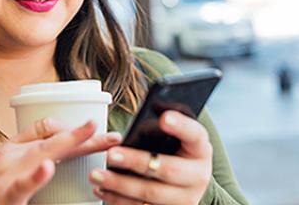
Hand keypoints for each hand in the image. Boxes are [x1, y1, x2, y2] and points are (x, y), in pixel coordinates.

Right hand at [0, 118, 121, 204]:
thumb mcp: (6, 164)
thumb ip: (31, 145)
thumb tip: (61, 129)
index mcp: (14, 148)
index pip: (49, 131)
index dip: (77, 131)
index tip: (99, 130)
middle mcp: (11, 156)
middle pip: (52, 141)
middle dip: (82, 135)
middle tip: (109, 133)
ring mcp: (7, 175)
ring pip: (39, 155)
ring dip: (64, 144)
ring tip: (88, 133)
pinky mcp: (6, 196)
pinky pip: (21, 186)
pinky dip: (35, 177)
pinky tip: (47, 168)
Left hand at [90, 110, 212, 204]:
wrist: (190, 186)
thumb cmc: (181, 153)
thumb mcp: (183, 137)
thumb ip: (172, 119)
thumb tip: (157, 104)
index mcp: (201, 150)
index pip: (195, 134)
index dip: (181, 126)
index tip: (164, 118)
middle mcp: (197, 176)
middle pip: (168, 169)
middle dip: (136, 161)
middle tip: (111, 154)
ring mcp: (184, 199)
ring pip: (150, 194)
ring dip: (120, 185)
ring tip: (97, 175)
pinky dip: (119, 200)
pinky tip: (103, 190)